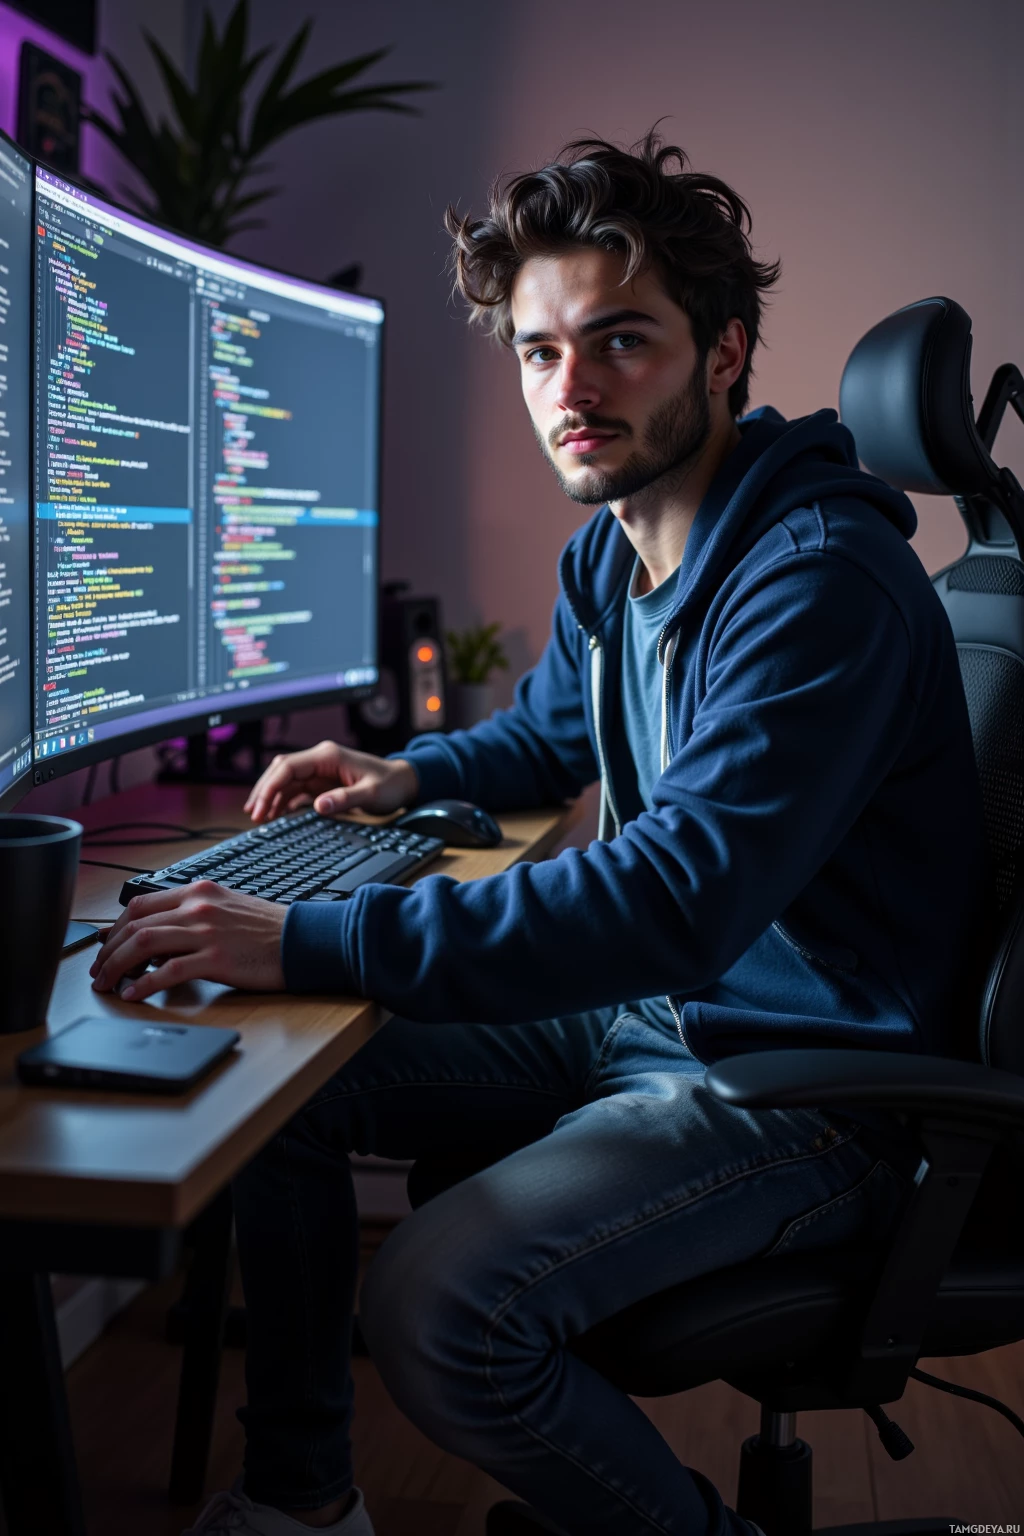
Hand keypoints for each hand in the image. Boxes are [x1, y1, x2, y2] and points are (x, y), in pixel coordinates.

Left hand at [90, 882, 286, 1002]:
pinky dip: (144, 984)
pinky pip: (168, 971)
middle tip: (99, 972)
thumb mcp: (226, 909)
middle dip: (108, 951)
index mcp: (199, 891)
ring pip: (144, 944)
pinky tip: (134, 995)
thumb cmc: (268, 929)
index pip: (140, 904)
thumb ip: (191, 917)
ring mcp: (207, 931)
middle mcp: (198, 906)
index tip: (105, 947)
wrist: (304, 939)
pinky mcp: (217, 957)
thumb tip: (156, 943)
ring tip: (107, 985)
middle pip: (135, 924)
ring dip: (117, 967)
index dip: (114, 928)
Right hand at [244, 739, 418, 822]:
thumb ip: (345, 799)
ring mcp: (320, 770)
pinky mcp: (323, 781)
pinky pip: (296, 789)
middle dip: (264, 791)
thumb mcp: (371, 794)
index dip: (270, 786)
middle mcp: (320, 759)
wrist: (403, 782)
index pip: (288, 767)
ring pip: (285, 780)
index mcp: (328, 756)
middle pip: (281, 771)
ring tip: (260, 818)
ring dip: (271, 797)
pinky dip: (284, 801)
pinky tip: (276, 815)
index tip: (261, 806)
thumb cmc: (390, 785)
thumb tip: (318, 806)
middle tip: (254, 815)